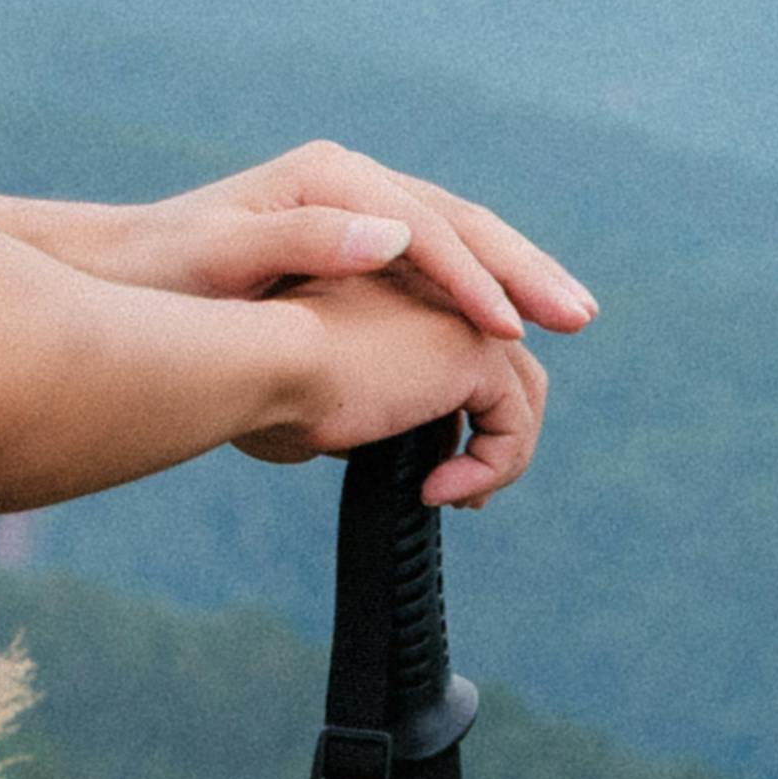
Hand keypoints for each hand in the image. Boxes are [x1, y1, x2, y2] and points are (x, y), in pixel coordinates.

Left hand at [135, 139, 594, 342]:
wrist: (121, 267)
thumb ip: (300, 243)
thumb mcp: (216, 259)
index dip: (472, 280)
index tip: (509, 333)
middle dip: (521, 268)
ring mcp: (361, 203)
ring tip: (569, 313)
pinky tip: (512, 318)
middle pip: (459, 217)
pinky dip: (485, 282)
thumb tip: (393, 237)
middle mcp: (355, 180)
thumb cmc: (160, 273)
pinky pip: (441, 254)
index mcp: (330, 177)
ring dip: (517, 271)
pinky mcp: (359, 234)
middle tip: (578, 316)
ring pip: (461, 231)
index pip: (424, 228)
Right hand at [238, 268, 549, 506]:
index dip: (460, 416)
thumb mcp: (314, 384)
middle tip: (461, 488)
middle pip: (508, 371)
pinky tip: (436, 490)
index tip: (435, 469)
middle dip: (495, 438)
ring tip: (449, 494)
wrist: (257, 359)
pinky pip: (512, 427)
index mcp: (401, 284)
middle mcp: (440, 289)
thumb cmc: (258, 374)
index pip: (460, 351)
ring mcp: (463, 314)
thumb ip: (360, 400)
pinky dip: (488, 470)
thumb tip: (378, 449)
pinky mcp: (474, 350)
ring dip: (495, 460)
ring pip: (520, 400)